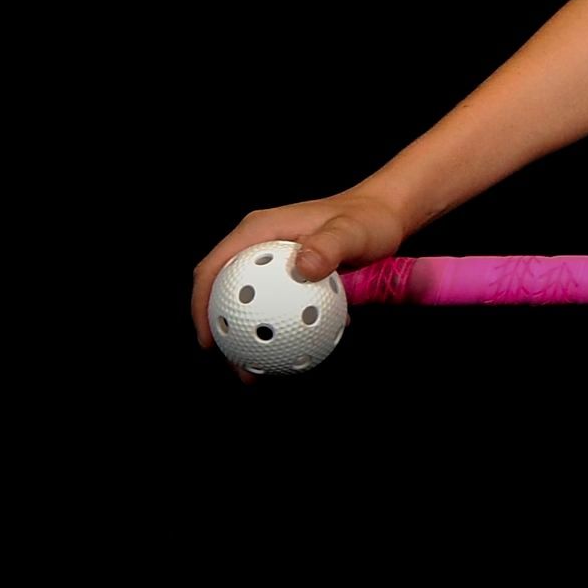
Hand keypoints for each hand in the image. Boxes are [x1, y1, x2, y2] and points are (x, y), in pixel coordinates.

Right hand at [192, 192, 408, 381]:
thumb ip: (329, 246)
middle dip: (220, 329)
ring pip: (249, 305)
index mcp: (259, 231)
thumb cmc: (367, 218)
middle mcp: (259, 246)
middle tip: (234, 364)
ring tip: (256, 371)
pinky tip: (291, 355)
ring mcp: (272, 263)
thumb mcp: (351, 231)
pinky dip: (278, 331)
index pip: (213, 267)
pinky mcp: (290, 278)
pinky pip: (276, 308)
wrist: (385, 216)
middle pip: (223, 291)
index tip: (209, 339)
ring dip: (249, 337)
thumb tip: (304, 268)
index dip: (201, 303)